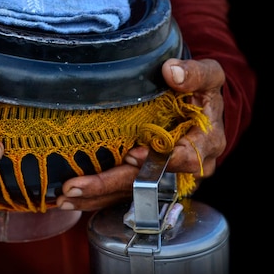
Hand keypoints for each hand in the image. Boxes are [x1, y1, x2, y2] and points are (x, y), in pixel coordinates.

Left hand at [56, 57, 225, 210]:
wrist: (200, 107)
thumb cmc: (202, 91)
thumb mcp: (209, 76)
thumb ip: (195, 74)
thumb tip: (172, 71)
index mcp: (204, 145)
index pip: (182, 159)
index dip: (157, 160)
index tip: (130, 155)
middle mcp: (186, 170)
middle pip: (147, 183)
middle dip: (110, 185)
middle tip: (75, 187)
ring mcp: (166, 180)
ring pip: (131, 193)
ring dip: (97, 197)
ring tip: (64, 199)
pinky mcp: (149, 183)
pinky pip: (123, 194)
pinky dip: (97, 198)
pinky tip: (70, 201)